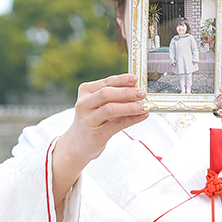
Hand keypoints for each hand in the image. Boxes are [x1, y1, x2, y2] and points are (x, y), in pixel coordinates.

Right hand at [52, 74, 147, 204]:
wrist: (77, 143)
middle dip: (126, 92)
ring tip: (144, 106)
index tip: (135, 78)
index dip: (122, 80)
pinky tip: (141, 117)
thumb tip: (136, 91)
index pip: (106, 82)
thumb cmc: (91, 120)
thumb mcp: (97, 104)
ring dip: (130, 107)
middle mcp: (84, 104)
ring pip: (110, 109)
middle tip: (142, 93)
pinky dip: (131, 120)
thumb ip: (113, 97)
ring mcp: (88, 120)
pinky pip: (116, 125)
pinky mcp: (95, 135)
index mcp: (85, 92)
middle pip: (106, 94)